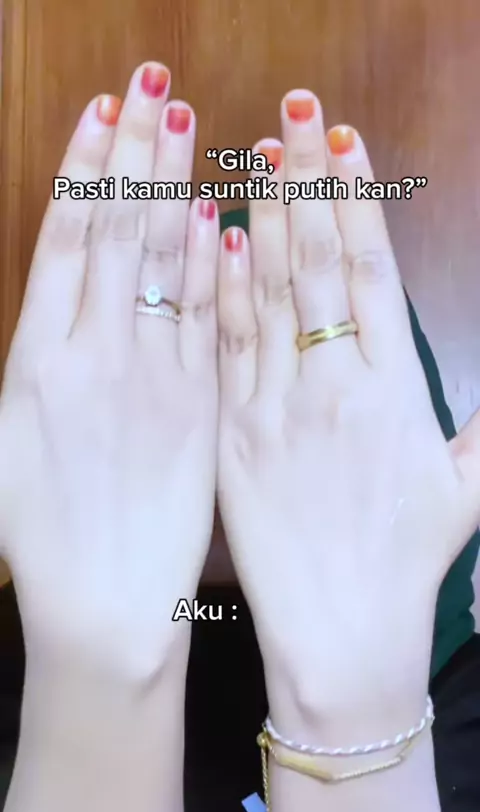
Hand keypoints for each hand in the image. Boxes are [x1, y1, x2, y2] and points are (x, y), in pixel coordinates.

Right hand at [0, 63, 218, 679]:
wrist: (103, 605)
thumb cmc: (41, 535)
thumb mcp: (9, 439)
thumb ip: (36, 359)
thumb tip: (59, 294)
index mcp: (37, 359)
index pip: (66, 236)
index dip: (87, 167)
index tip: (105, 112)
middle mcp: (95, 355)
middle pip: (116, 233)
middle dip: (134, 153)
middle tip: (151, 86)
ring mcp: (153, 378)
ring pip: (164, 264)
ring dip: (174, 188)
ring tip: (184, 123)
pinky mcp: (198, 408)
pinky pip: (206, 322)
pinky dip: (212, 266)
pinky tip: (218, 216)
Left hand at [217, 91, 479, 727]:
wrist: (340, 636)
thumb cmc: (407, 565)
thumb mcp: (468, 492)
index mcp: (393, 393)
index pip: (372, 275)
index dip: (357, 205)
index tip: (343, 148)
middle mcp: (333, 389)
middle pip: (318, 268)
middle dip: (306, 187)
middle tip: (294, 119)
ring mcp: (276, 410)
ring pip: (268, 296)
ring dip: (261, 219)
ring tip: (255, 158)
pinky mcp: (234, 436)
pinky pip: (227, 349)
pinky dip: (222, 291)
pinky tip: (216, 240)